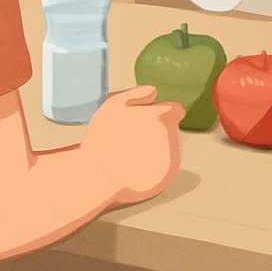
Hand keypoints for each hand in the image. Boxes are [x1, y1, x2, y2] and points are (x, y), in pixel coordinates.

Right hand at [81, 85, 184, 207]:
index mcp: (163, 116)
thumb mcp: (114, 105)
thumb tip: (154, 91)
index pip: (175, 110)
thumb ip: (137, 93)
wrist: (96, 179)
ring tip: (129, 153)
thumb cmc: (103, 138)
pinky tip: (134, 167)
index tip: (148, 120)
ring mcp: (171, 158)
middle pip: (170, 128)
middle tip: (133, 138)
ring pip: (168, 146)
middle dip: (156, 130)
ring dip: (154, 147)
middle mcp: (171, 137)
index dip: (161, 113)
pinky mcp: (167, 176)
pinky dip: (153, 165)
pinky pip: (164, 165)